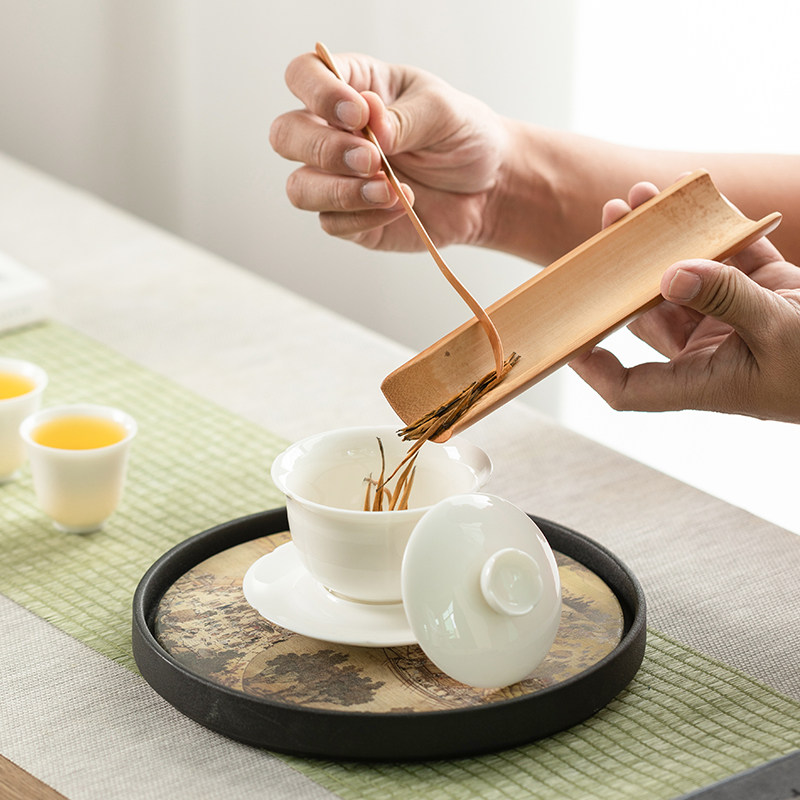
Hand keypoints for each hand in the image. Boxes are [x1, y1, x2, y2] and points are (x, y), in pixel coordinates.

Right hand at [270, 50, 507, 250]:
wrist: (487, 187)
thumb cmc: (462, 136)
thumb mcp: (444, 113)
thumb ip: (404, 117)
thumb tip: (371, 124)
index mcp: (352, 87)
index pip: (304, 75)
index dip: (318, 92)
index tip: (359, 113)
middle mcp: (333, 131)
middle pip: (286, 135)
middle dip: (324, 149)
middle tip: (372, 159)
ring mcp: (335, 178)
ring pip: (299, 188)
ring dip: (339, 191)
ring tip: (389, 189)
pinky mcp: (348, 218)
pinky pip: (332, 223)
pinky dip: (365, 216)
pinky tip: (399, 206)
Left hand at [570, 181, 799, 422]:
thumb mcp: (781, 332)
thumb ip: (726, 299)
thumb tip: (670, 272)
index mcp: (703, 382)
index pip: (630, 387)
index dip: (594, 366)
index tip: (567, 336)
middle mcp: (708, 353)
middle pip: (647, 314)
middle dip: (622, 271)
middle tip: (605, 227)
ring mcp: (732, 320)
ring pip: (681, 278)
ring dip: (659, 240)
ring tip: (638, 198)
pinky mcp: (763, 291)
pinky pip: (726, 257)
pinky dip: (712, 229)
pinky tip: (689, 196)